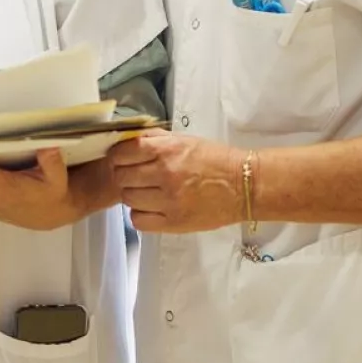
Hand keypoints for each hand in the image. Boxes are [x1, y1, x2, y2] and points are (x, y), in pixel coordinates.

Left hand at [110, 132, 244, 234]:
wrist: (243, 185)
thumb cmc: (215, 160)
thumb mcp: (185, 141)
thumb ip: (155, 140)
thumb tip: (127, 140)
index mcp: (167, 150)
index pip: (123, 152)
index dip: (118, 156)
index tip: (122, 159)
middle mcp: (165, 174)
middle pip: (122, 176)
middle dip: (126, 175)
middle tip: (137, 176)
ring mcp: (168, 201)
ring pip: (128, 199)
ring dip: (133, 195)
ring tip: (148, 192)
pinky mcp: (173, 223)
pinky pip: (138, 220)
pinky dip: (141, 214)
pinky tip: (153, 208)